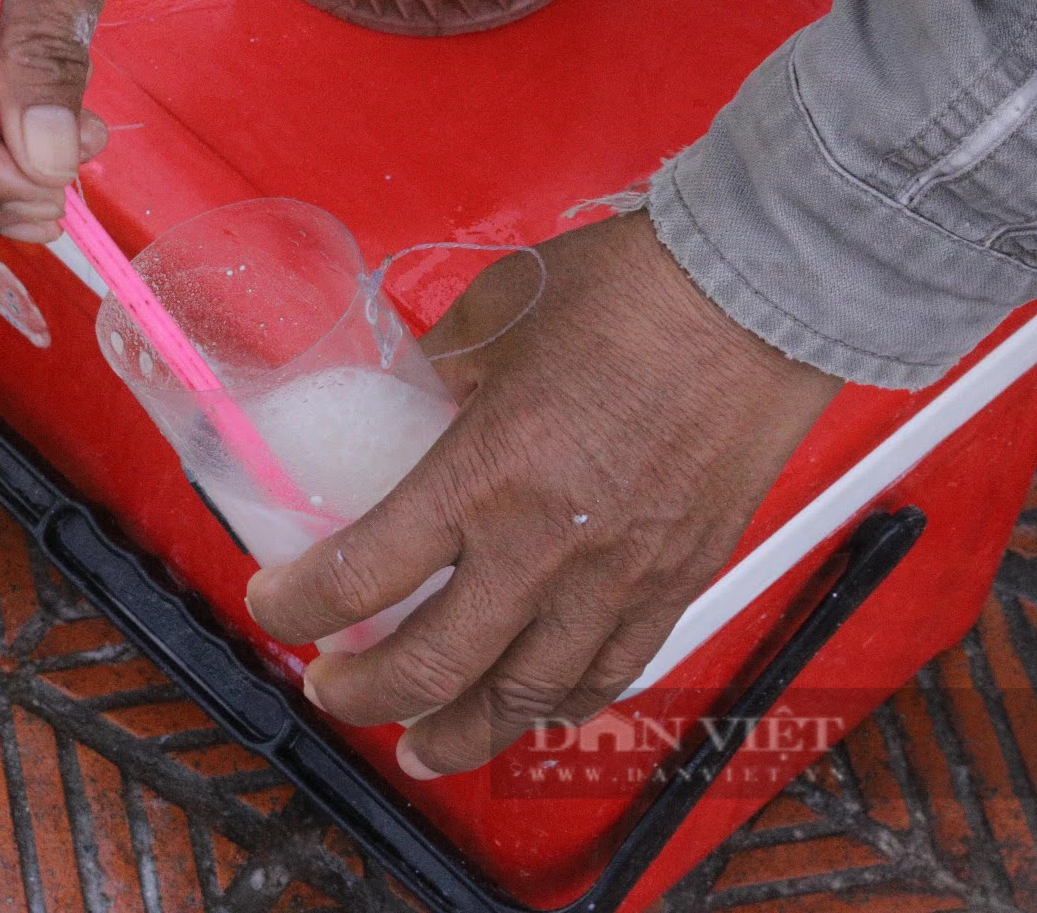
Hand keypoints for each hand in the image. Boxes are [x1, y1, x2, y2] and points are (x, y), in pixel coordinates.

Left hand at [244, 212, 841, 777]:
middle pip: (432, 669)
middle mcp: (544, 548)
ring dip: (461, 733)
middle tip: (332, 691)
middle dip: (364, 695)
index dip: (298, 608)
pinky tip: (534, 709)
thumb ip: (443, 369)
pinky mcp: (679, 583)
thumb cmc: (627, 291)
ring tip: (423, 746)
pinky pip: (610, 674)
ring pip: (526, 699)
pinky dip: (559, 706)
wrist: (760, 297)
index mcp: (483, 474)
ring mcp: (618, 579)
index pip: (361, 576)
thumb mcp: (493, 313)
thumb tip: (418, 394)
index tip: (275, 607)